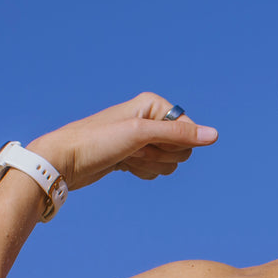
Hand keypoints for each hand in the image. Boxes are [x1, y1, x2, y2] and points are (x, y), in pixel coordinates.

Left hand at [25, 92, 218, 190]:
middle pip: (182, 149)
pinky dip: (142, 172)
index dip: (173, 144)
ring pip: (170, 163)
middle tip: (134, 151)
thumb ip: (179, 135)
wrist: (63, 161)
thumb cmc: (97, 141)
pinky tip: (122, 165)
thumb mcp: (140, 135)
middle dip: (161, 156)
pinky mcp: (135, 156)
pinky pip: (155, 170)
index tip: (147, 143)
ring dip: (150, 166)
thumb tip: (214, 135)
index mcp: (154, 105)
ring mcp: (143, 139)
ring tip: (125, 158)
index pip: (189, 131)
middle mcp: (150, 119)